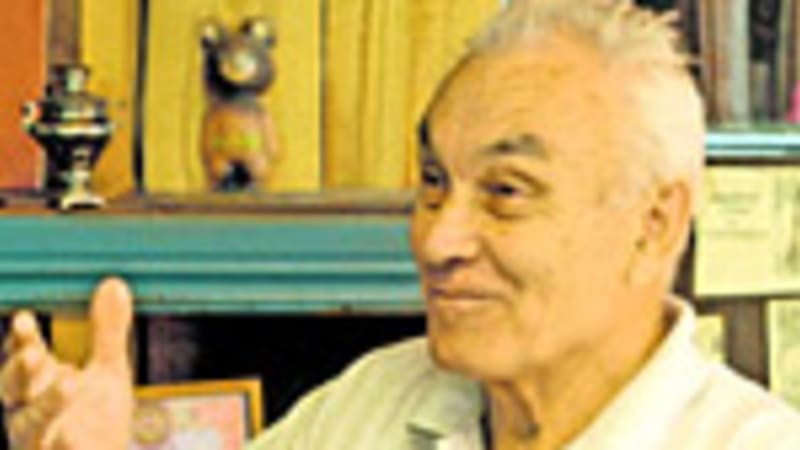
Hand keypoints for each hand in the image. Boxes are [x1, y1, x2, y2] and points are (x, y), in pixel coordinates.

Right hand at [0, 278, 133, 448]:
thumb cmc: (98, 422)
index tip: (24, 319)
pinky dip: (64, 446)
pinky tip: (71, 437)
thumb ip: (107, 334)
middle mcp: (32, 412)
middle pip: (12, 392)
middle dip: (19, 371)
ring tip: (70, 381)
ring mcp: (41, 442)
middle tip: (34, 353)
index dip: (20, 341)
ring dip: (46, 404)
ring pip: (29, 426)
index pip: (23, 358)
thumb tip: (114, 283)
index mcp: (41, 384)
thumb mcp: (108, 373)